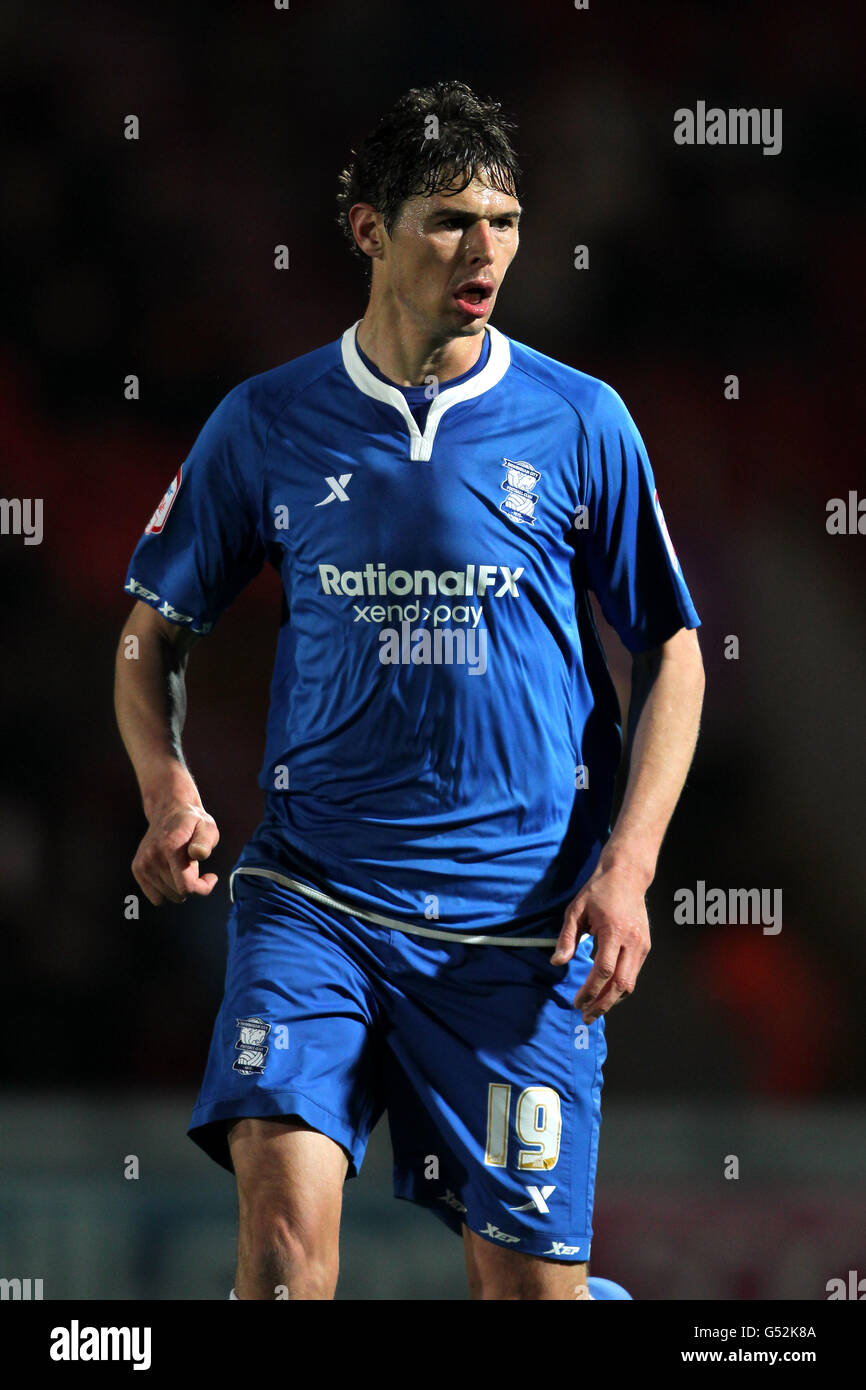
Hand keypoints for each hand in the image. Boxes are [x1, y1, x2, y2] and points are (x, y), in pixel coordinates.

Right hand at [132, 801, 219, 905]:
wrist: (168, 811)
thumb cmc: (192, 822)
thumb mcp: (207, 826)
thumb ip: (205, 841)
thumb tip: (198, 853)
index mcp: (170, 847)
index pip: (186, 886)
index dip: (203, 887)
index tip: (212, 877)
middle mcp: (152, 857)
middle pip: (179, 893)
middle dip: (193, 885)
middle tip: (197, 867)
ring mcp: (142, 864)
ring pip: (168, 897)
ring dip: (180, 888)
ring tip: (184, 868)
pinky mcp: (137, 870)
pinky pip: (157, 898)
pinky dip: (167, 891)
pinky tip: (173, 874)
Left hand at [550, 860, 650, 1022]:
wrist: (627, 875)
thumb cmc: (597, 892)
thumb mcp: (575, 911)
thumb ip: (567, 938)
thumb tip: (557, 963)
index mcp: (614, 931)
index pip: (603, 970)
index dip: (590, 991)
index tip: (577, 1002)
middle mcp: (632, 941)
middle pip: (621, 983)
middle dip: (603, 1004)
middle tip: (585, 1016)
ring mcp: (642, 945)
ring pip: (630, 983)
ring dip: (612, 1000)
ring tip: (594, 1009)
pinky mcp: (645, 946)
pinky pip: (633, 974)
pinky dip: (619, 988)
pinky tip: (605, 993)